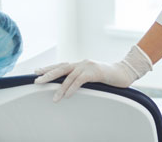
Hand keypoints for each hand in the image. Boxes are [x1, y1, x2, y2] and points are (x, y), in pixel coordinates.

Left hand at [34, 45, 152, 101]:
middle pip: (62, 67)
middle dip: (48, 74)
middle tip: (37, 81)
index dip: (49, 68)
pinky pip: (80, 80)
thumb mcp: (92, 77)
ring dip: (60, 87)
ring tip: (54, 98)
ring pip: (70, 75)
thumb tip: (68, 86)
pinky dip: (72, 88)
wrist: (124, 73)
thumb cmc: (109, 77)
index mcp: (81, 64)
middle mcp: (83, 62)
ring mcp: (89, 66)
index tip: (37, 72)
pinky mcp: (95, 72)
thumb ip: (81, 78)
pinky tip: (67, 95)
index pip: (62, 65)